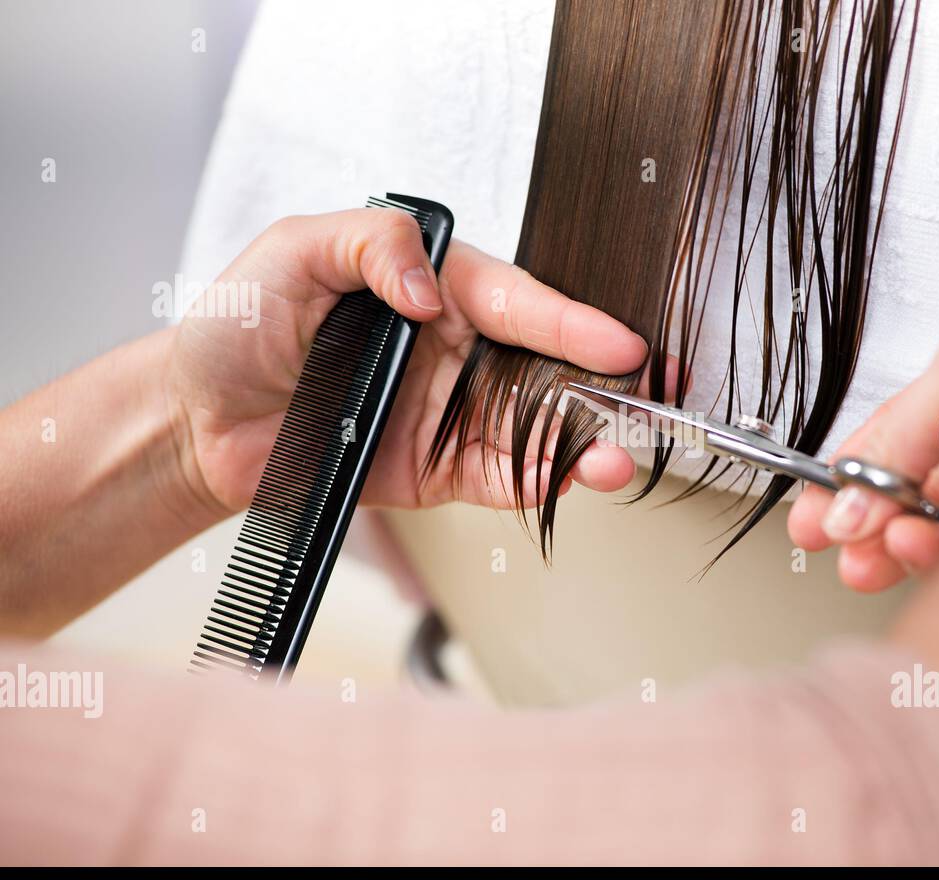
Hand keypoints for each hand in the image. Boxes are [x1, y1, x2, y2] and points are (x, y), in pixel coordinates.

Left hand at [166, 209, 650, 514]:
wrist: (197, 421)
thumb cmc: (238, 327)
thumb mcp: (294, 250)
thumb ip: (371, 243)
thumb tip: (428, 288)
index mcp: (434, 289)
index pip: (519, 301)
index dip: (573, 323)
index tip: (619, 343)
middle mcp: (455, 350)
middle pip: (546, 367)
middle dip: (601, 387)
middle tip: (647, 401)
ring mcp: (451, 412)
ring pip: (534, 427)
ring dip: (577, 444)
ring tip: (610, 457)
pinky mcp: (440, 469)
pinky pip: (500, 475)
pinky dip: (536, 483)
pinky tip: (566, 481)